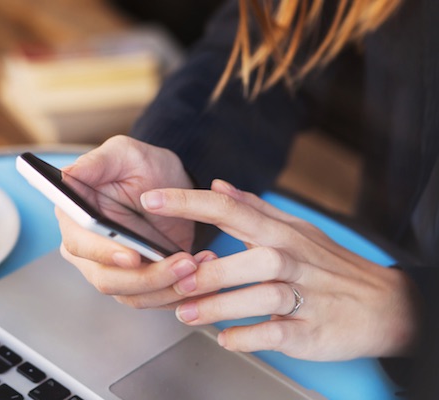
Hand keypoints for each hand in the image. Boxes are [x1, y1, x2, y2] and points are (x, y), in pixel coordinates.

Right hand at [57, 135, 201, 306]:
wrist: (172, 184)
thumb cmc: (143, 165)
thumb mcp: (123, 153)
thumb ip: (96, 163)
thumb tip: (66, 175)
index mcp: (74, 218)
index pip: (80, 244)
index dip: (104, 254)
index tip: (132, 256)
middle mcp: (87, 249)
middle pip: (107, 279)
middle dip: (147, 276)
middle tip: (184, 263)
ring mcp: (111, 269)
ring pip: (133, 295)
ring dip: (168, 287)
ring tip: (198, 266)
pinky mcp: (138, 283)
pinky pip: (154, 299)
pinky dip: (178, 292)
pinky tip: (201, 273)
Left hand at [140, 179, 421, 360]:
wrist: (383, 305)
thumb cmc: (329, 265)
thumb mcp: (294, 229)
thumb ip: (252, 208)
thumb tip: (217, 186)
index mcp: (281, 233)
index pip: (230, 209)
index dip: (188, 203)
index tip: (151, 199)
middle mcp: (292, 260)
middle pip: (250, 258)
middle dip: (209, 271)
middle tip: (175, 280)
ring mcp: (305, 296)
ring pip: (262, 296)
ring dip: (220, 306)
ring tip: (188, 314)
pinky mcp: (311, 330)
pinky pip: (276, 333)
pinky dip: (247, 337)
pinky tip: (225, 338)